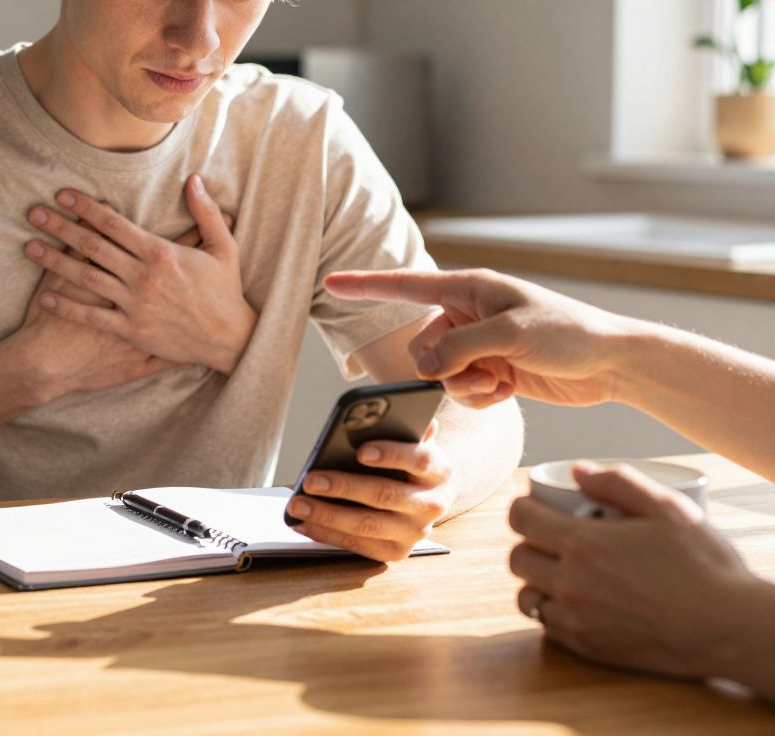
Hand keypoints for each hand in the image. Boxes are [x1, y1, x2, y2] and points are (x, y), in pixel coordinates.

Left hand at [24, 175, 257, 374]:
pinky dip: (68, 307)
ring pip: (86, 278)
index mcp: (160, 252)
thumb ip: (206, 213)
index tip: (61, 195)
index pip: (113, 223)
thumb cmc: (225, 292)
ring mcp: (134, 304)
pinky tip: (45, 297)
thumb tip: (194, 180)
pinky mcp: (131, 331)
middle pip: (92, 245)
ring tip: (29, 247)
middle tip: (33, 213)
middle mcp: (142, 277)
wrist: (228, 339)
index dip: (85, 207)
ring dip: (54, 261)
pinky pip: (92, 317)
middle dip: (60, 227)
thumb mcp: (224, 247)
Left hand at [285, 420, 453, 561]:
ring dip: (328, 515)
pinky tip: (303, 522)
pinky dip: (327, 534)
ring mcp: (415, 532)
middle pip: (386, 495)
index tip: (361, 451)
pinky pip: (357, 544)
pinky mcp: (396, 552)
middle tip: (310, 480)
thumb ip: (405, 425)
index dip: (392, 454)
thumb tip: (394, 407)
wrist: (429, 497)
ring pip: (367, 524)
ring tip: (297, 504)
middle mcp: (433, 504)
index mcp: (440, 470)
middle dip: (345, 487)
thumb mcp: (413, 440)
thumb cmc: (410, 461)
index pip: (420, 459)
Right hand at [322, 268, 633, 408]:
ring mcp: (478, 344)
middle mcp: (468, 314)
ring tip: (501, 381)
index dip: (365, 286)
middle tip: (483, 371)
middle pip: (421, 347)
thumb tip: (426, 369)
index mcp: (469, 289)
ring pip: (439, 374)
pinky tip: (508, 390)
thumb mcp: (510, 335)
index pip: (405, 286)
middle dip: (444, 367)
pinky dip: (480, 396)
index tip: (330, 283)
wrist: (610, 362)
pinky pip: (461, 390)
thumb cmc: (569, 333)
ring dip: (466, 386)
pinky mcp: (490, 370)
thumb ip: (460, 348)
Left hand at [509, 461, 759, 679]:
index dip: (524, 508)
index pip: (520, 519)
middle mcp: (571, 583)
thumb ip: (619, 482)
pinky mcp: (588, 647)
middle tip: (552, 539)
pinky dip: (553, 611)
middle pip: (517, 557)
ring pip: (526, 596)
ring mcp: (576, 619)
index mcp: (584, 544)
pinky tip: (577, 602)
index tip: (537, 508)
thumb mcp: (668, 509)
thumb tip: (578, 471)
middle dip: (529, 542)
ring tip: (562, 572)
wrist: (729, 629)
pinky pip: (547, 626)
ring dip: (536, 581)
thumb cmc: (704, 566)